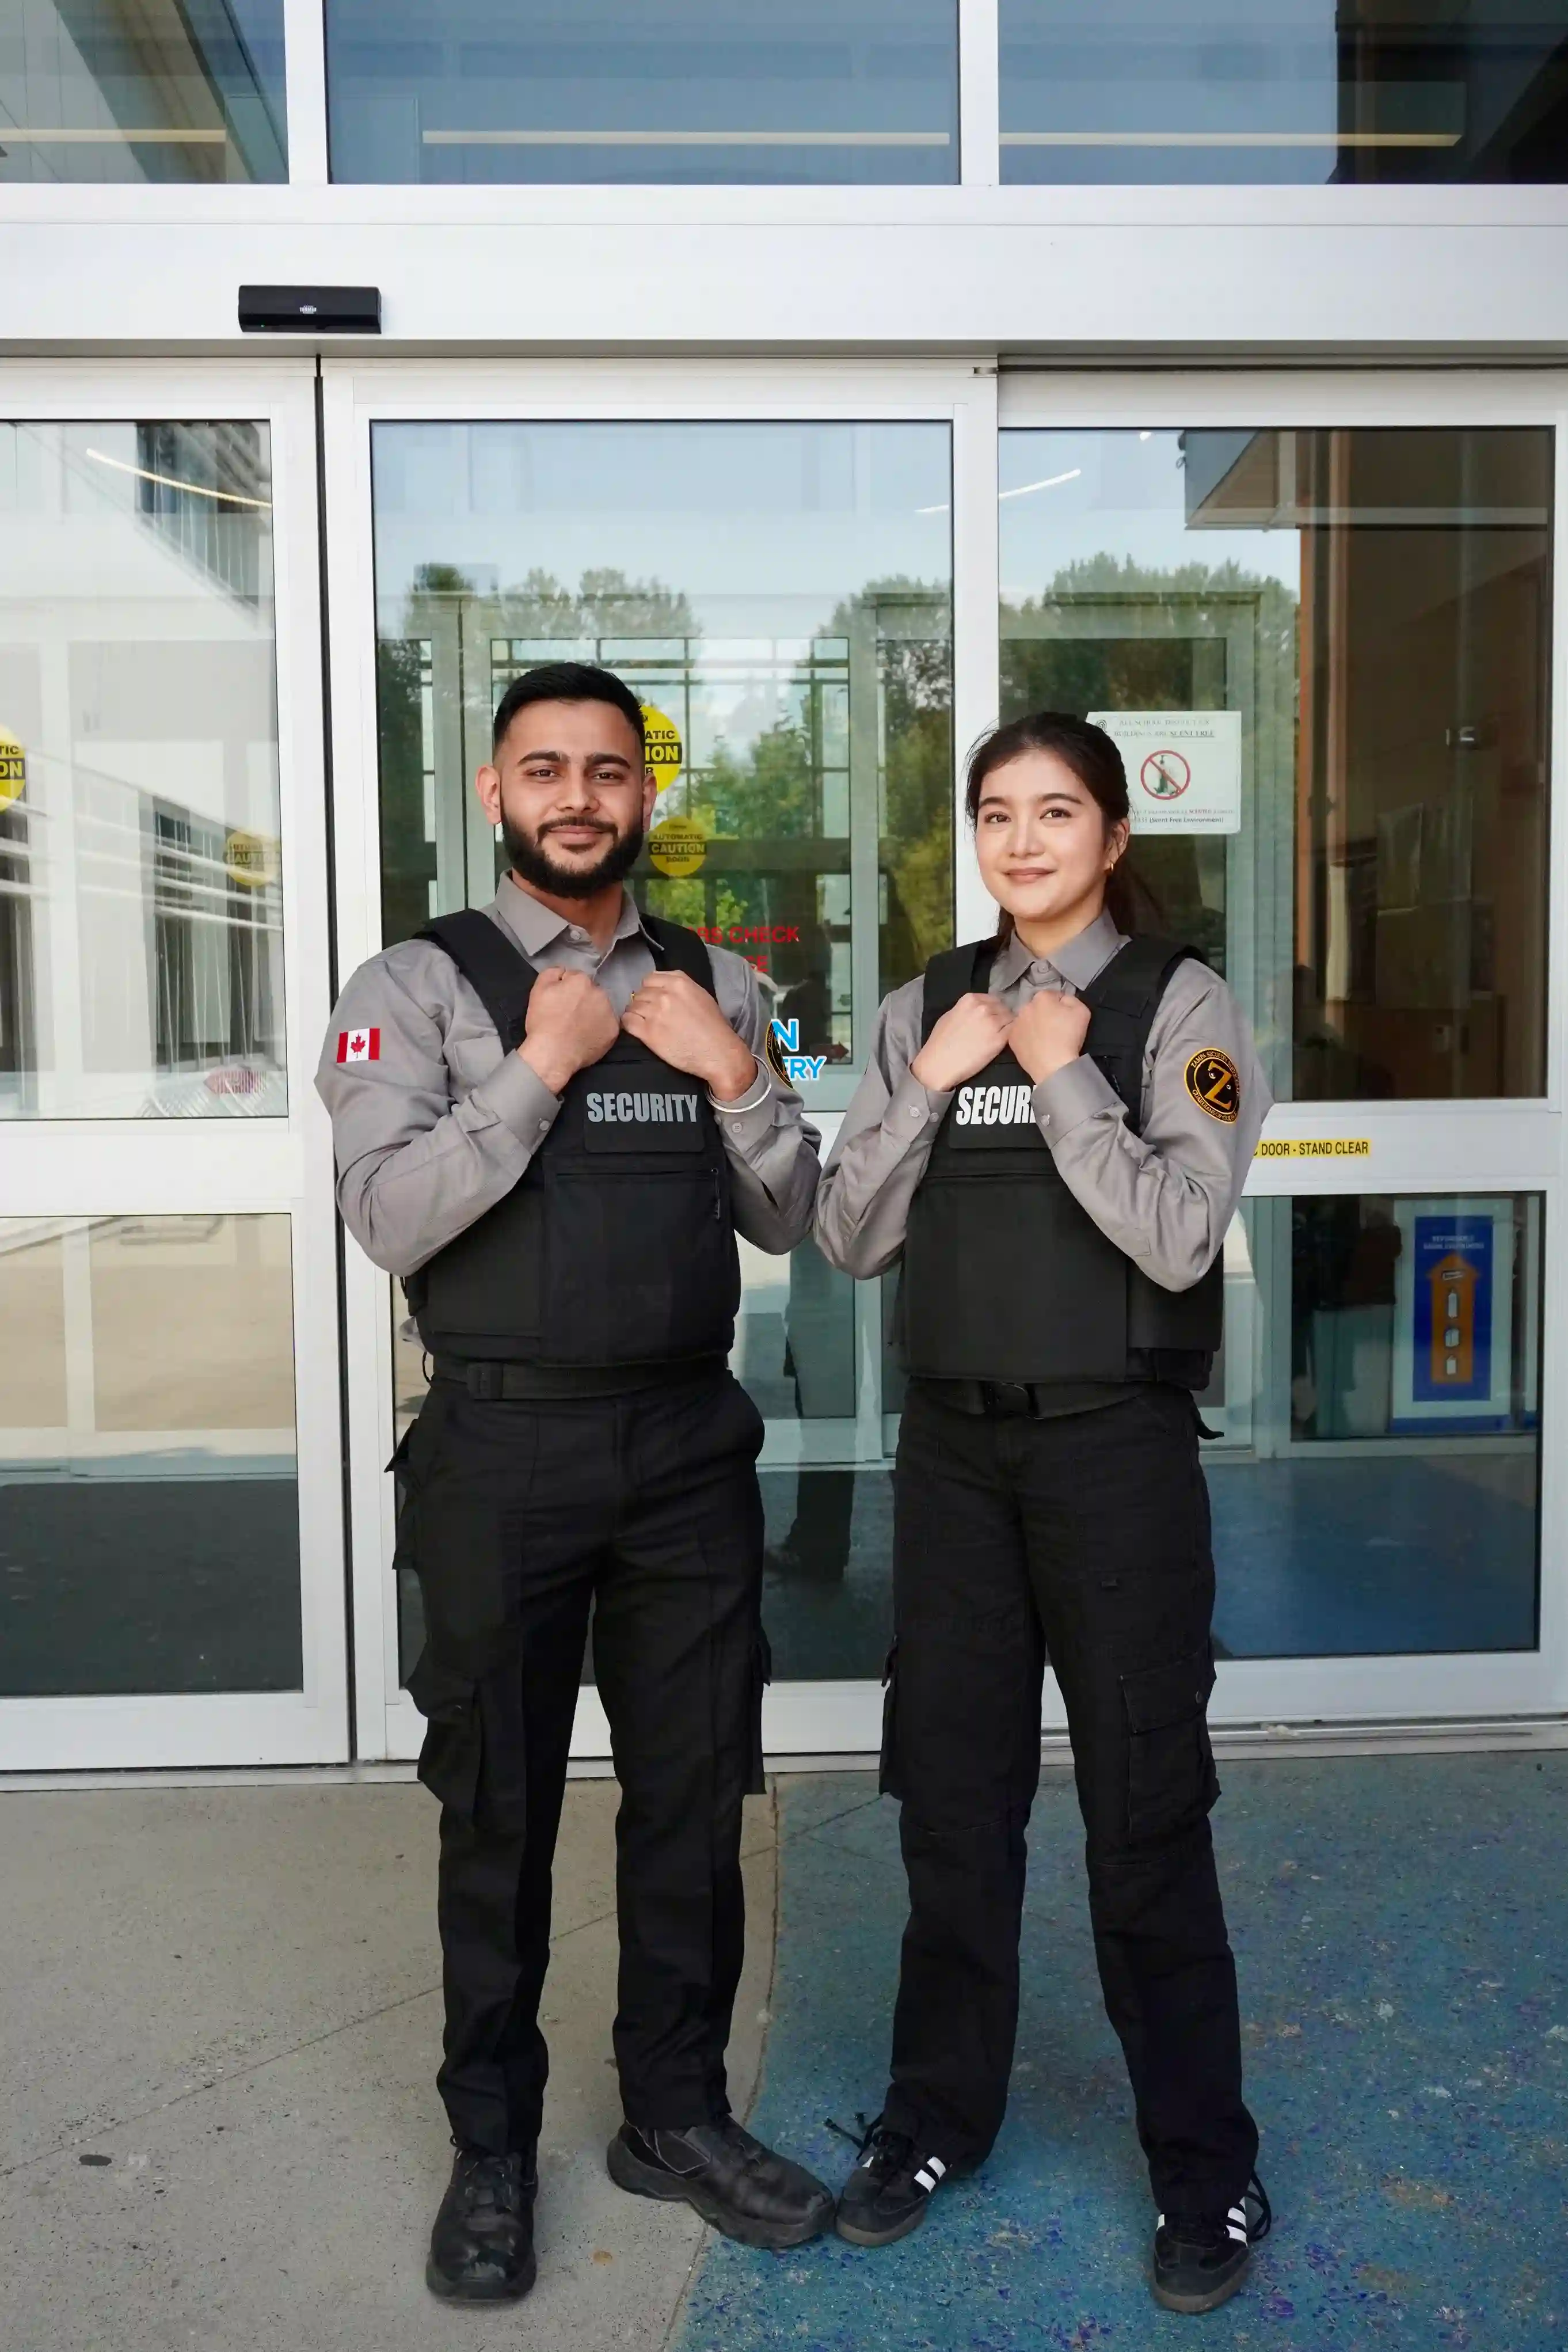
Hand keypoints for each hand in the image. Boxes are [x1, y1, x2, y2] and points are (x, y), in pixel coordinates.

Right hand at [518, 967, 618, 1094]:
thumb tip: (564, 972)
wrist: (552, 1054)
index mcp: (581, 980)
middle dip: (582, 998)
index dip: (565, 989)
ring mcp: (609, 1012)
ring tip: (578, 1026)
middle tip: (568, 1015)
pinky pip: (606, 1024)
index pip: (575, 978)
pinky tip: (586, 1035)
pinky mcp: (613, 1031)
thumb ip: (552, 972)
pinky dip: (599, 1028)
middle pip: (590, 991)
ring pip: (600, 1007)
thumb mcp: (538, 989)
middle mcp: (600, 992)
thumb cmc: (543, 1022)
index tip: (559, 1001)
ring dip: (592, 1011)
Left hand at [620, 970, 756, 1098]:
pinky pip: (627, 1022)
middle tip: (651, 1016)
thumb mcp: (701, 995)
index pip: (649, 979)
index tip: (654, 1000)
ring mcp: (655, 1013)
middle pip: (639, 993)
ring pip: (632, 1006)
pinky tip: (638, 1030)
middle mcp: (665, 994)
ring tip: (646, 1024)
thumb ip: (679, 988)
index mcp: (679, 982)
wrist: (718, 1052)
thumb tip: (661, 989)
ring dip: (636, 1014)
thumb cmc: (714, 1027)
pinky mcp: (648, 1033)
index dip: (650, 990)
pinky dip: (629, 1024)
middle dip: (643, 1003)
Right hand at [910, 992, 1013, 1091]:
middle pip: (1003, 1008)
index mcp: (971, 999)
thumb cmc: (940, 1042)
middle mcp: (984, 1008)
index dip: (995, 1009)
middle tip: (997, 1029)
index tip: (993, 1017)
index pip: (994, 999)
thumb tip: (979, 1010)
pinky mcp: (999, 1040)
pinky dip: (1011, 1036)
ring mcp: (993, 1023)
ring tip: (1000, 1036)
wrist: (940, 1064)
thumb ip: (968, 1010)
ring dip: (1007, 1026)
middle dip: (1002, 1017)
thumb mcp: (950, 1015)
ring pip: (1011, 1019)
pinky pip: (1013, 1033)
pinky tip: (1003, 1042)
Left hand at [1008, 988, 1090, 1083]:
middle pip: (1039, 1007)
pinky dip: (1027, 1037)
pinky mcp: (1011, 1039)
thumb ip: (1071, 999)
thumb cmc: (1069, 1037)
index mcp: (1042, 997)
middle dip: (1046, 1014)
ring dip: (1035, 1024)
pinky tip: (1036, 1045)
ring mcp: (1016, 1023)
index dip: (1061, 1006)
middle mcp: (1025, 1007)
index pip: (1053, 996)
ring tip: (1045, 1038)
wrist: (1053, 1065)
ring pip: (1028, 1020)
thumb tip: (1062, 999)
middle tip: (1055, 1028)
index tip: (1065, 1018)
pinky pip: (1021, 1034)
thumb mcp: (1082, 1011)